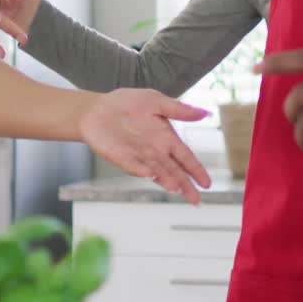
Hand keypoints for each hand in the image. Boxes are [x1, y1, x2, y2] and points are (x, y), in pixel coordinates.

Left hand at [79, 88, 213, 204]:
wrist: (96, 109)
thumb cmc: (126, 104)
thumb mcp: (156, 101)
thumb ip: (179, 110)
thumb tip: (205, 113)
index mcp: (166, 138)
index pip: (185, 157)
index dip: (196, 170)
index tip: (206, 183)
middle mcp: (155, 151)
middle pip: (174, 171)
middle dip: (185, 185)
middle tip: (195, 200)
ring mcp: (138, 156)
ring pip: (156, 171)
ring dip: (165, 179)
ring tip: (176, 188)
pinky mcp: (120, 158)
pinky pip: (133, 166)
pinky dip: (141, 170)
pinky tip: (150, 175)